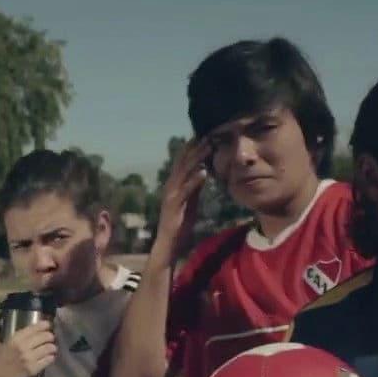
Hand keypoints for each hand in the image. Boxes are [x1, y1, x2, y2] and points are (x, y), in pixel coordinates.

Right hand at [0, 321, 56, 376]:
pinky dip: (50, 358)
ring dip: (52, 347)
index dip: (44, 325)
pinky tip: (50, 358)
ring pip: (49, 348)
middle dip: (50, 337)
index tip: (48, 325)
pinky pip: (48, 360)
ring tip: (52, 348)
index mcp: (15, 339)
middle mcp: (24, 346)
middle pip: (45, 337)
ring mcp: (29, 358)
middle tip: (51, 338)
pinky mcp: (33, 369)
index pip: (34, 328)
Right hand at [155, 138, 211, 254]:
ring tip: (208, 146)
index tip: (205, 134)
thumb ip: (195, 186)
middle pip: (183, 162)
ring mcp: (171, 194)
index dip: (192, 147)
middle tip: (208, 133)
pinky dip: (195, 180)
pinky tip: (204, 172)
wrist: (169, 244)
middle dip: (195, 147)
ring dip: (196, 158)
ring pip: (184, 172)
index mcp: (174, 184)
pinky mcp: (174, 205)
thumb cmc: (180, 224)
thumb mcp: (191, 201)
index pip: (183, 161)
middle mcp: (171, 186)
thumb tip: (204, 171)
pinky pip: (186, 190)